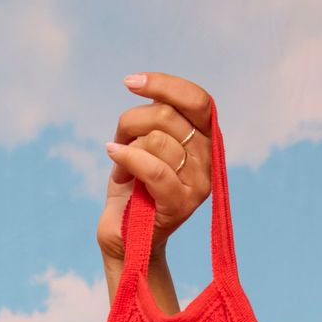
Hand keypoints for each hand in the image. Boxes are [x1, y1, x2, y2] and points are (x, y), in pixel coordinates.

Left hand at [97, 72, 212, 266]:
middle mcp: (208, 161)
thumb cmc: (131, 192)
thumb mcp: (142, 147)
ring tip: (120, 168)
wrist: (123, 239)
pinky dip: (127, 158)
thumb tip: (148, 87)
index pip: (197, 100)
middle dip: (132, 122)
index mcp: (204, 141)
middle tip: (119, 142)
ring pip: (157, 140)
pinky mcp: (181, 205)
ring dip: (126, 148)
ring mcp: (198, 185)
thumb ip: (154, 121)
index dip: (165, 84)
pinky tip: (113, 156)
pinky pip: (153, 168)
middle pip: (168, 115)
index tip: (129, 82)